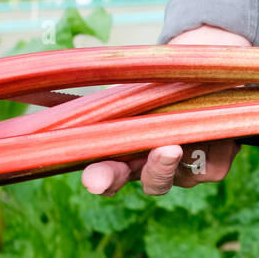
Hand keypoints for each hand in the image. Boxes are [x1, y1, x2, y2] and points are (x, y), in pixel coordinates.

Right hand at [82, 25, 250, 195]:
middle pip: (153, 183)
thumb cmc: (155, 84)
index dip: (101, 179)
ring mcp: (185, 173)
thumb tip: (44, 96)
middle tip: (165, 150)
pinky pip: (213, 159)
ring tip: (192, 119)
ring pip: (186, 170)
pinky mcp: (213, 169)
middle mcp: (152, 169)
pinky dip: (212, 137)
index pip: (106, 177)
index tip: (95, 179)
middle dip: (157, 169)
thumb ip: (103, 105)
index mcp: (123, 155)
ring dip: (191, 144)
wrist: (199, 74)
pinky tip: (211, 121)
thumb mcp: (128, 93)